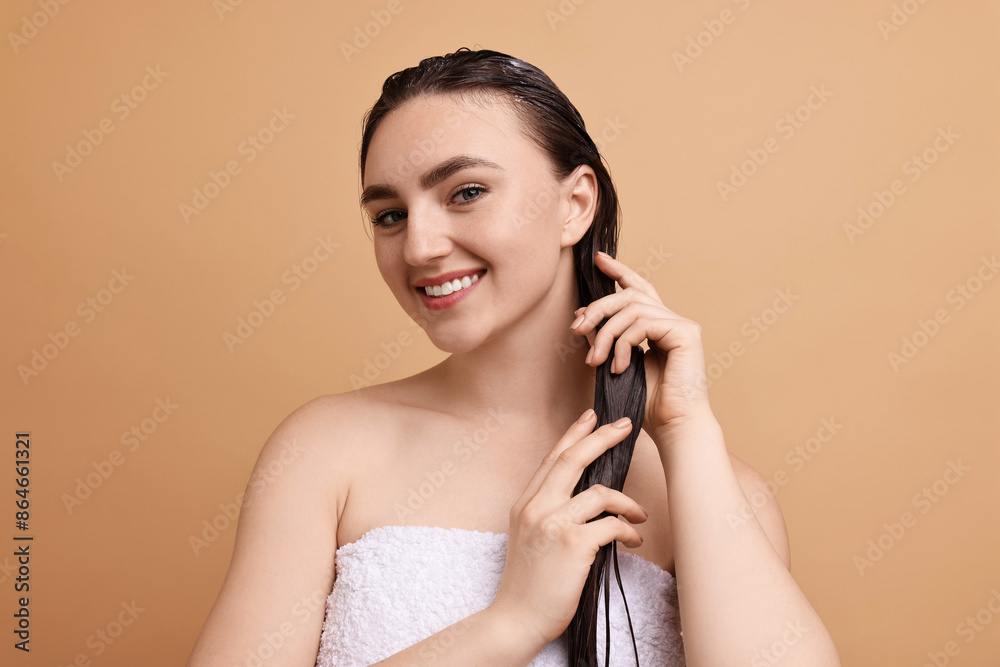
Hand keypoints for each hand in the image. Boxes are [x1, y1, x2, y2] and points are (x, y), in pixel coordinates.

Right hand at [488, 409, 647, 647]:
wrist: (517, 618)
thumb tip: (585, 495)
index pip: (553, 458)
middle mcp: (536, 507)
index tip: (592, 416)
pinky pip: (611, 524)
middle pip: (573, 459)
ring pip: (600, 492)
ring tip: (639, 514)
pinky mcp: (572, 544)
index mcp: (525, 503)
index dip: (574, 434)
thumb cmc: (529, 583)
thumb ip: (548, 512)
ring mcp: (553, 523)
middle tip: (625, 425)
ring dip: (628, 502)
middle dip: (602, 437)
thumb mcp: (529, 537)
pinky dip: (629, 530)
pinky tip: (634, 540)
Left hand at [570, 251, 714, 437]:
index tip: (598, 259)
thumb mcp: (616, 364)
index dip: (619, 271)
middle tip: (576, 329)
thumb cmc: (648, 404)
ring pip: (632, 308)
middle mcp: (673, 321)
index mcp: (659, 326)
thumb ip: (605, 338)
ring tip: (596, 360)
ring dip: (606, 333)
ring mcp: (682, 325)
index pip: (638, 289)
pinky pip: (643, 323)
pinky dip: (623, 343)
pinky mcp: (686, 333)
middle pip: (629, 295)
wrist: (674, 428)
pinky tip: (619, 366)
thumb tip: (581, 316)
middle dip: (598, 308)